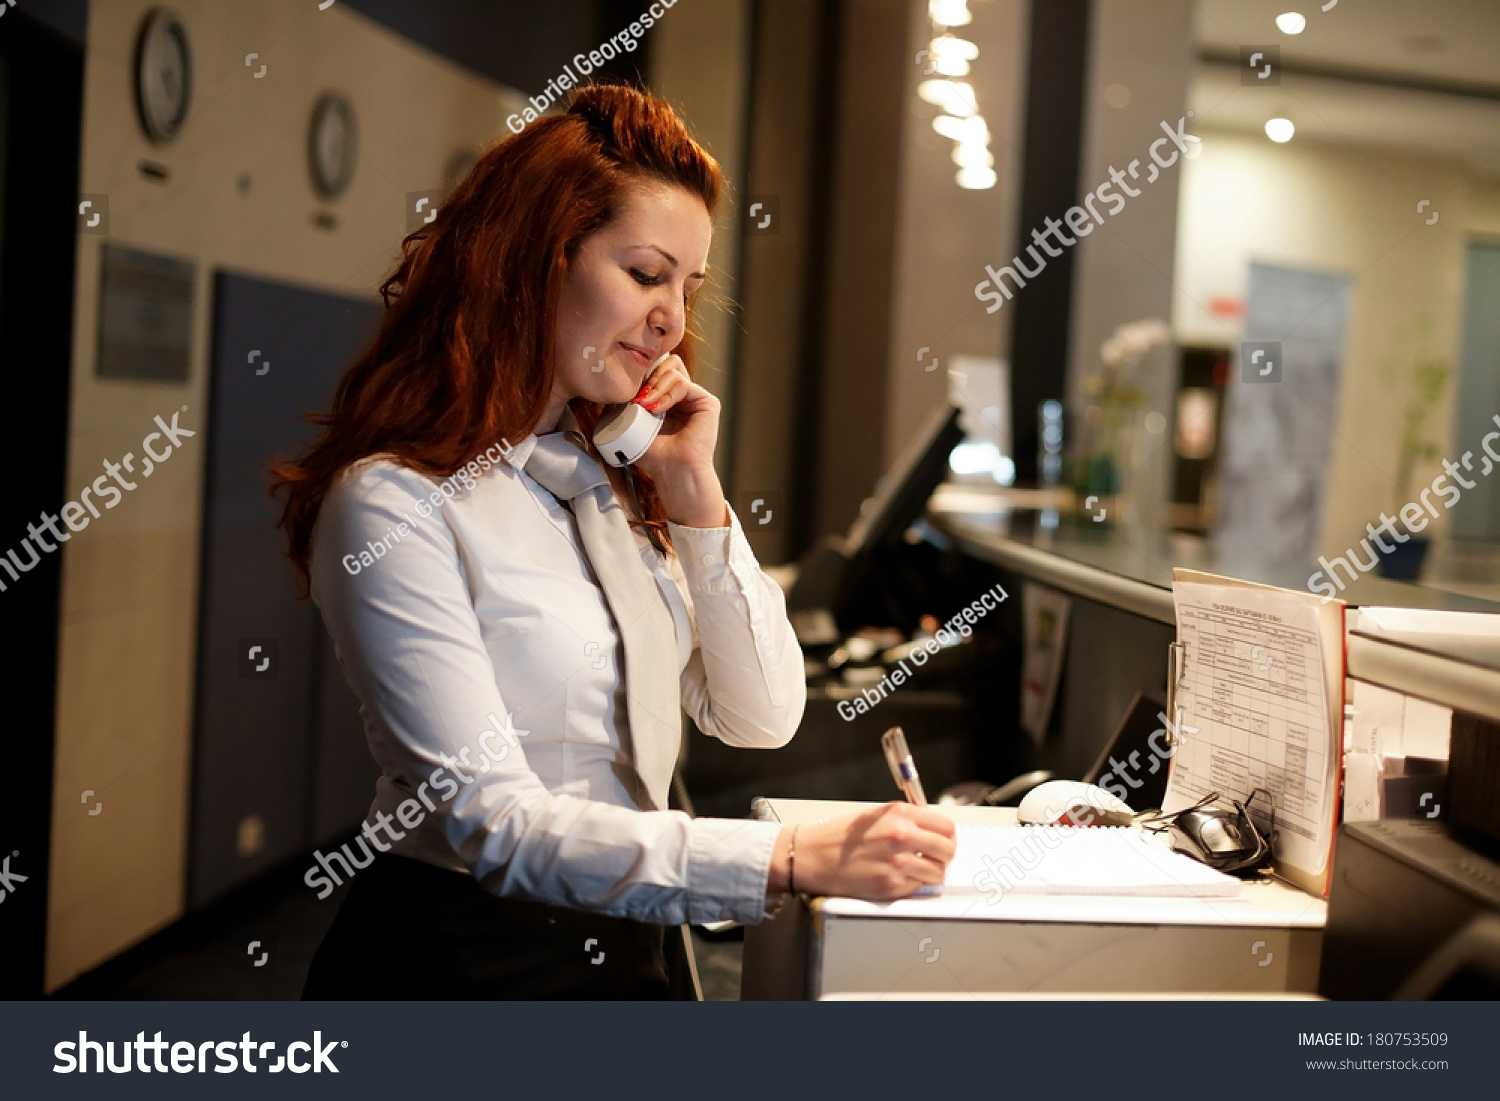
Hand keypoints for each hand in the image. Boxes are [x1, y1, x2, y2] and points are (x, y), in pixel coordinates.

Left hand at [628, 355, 727, 526]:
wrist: (673, 472)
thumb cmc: (655, 455)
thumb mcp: (635, 422)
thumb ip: (629, 401)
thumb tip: (617, 384)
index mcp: (669, 398)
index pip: (657, 369)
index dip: (642, 374)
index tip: (629, 392)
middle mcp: (684, 395)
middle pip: (667, 363)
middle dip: (648, 376)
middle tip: (638, 398)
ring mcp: (696, 398)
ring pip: (673, 370)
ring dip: (655, 386)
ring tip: (646, 406)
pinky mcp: (707, 402)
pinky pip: (683, 383)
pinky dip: (667, 393)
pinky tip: (658, 409)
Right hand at [767, 803, 957, 899]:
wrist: (814, 856)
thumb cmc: (840, 837)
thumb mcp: (875, 815)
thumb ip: (905, 819)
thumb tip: (931, 829)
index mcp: (899, 814)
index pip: (946, 825)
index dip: (948, 836)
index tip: (944, 841)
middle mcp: (901, 835)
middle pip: (948, 849)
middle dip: (945, 855)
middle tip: (936, 858)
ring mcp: (897, 862)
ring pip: (938, 872)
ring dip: (931, 873)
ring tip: (916, 870)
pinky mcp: (891, 885)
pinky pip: (917, 887)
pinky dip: (912, 885)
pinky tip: (896, 877)